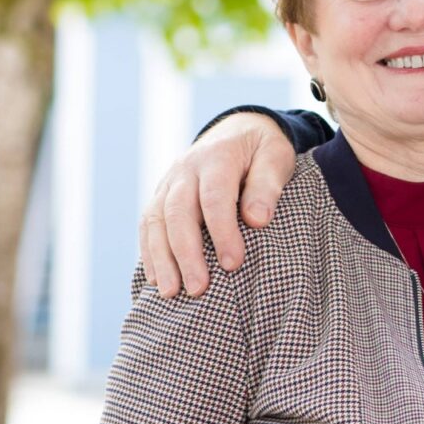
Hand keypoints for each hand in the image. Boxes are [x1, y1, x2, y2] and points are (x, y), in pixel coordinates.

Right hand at [141, 113, 295, 297]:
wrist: (237, 130)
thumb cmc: (261, 150)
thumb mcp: (276, 157)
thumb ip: (267, 186)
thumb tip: (256, 220)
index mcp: (217, 156)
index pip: (214, 197)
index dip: (222, 232)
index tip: (233, 264)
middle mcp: (186, 169)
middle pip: (178, 212)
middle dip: (186, 253)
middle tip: (199, 289)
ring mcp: (169, 182)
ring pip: (156, 220)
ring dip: (161, 258)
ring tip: (171, 293)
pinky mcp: (161, 195)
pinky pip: (148, 223)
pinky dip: (149, 252)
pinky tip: (157, 280)